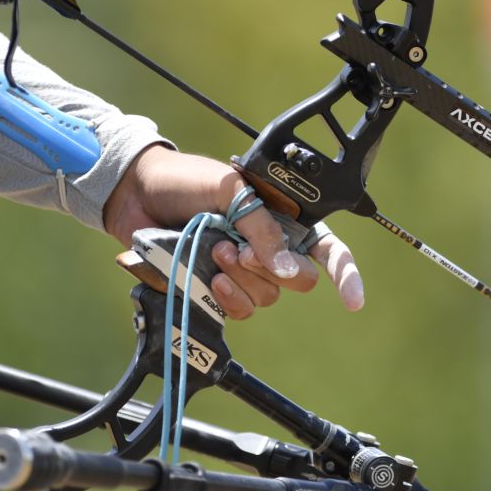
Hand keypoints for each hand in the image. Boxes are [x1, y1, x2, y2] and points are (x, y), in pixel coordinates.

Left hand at [103, 145, 363, 318]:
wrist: (137, 194)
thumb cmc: (186, 180)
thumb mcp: (231, 189)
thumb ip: (261, 226)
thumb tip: (286, 268)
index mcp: (282, 219)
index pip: (327, 251)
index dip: (346, 275)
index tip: (353, 301)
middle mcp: (269, 248)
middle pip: (300, 281)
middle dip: (272, 269)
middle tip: (239, 249)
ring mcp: (243, 271)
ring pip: (267, 296)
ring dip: (241, 278)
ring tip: (214, 252)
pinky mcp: (216, 289)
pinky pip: (238, 310)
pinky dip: (227, 298)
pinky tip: (210, 279)